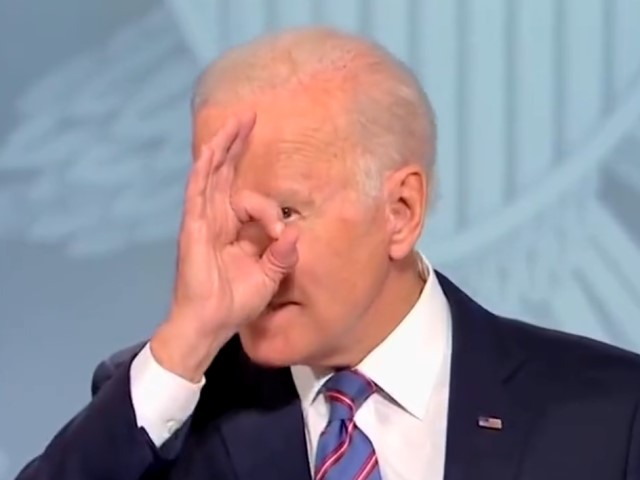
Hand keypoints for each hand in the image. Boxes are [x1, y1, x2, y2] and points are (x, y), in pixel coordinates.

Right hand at [150, 113, 298, 380]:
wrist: (210, 324)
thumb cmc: (235, 303)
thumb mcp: (269, 277)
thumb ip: (282, 255)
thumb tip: (295, 233)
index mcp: (234, 230)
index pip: (252, 200)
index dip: (271, 210)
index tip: (282, 234)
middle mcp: (217, 220)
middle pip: (226, 174)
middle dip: (237, 145)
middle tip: (250, 117)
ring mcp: (202, 221)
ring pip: (211, 175)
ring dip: (222, 148)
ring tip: (235, 122)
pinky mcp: (193, 229)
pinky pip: (197, 194)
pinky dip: (204, 172)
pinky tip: (212, 152)